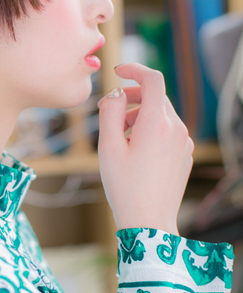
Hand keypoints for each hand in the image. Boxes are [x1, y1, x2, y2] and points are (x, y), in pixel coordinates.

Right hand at [97, 64, 193, 234]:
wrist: (148, 222)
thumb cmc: (124, 186)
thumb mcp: (107, 146)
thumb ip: (110, 112)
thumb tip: (116, 93)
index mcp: (157, 122)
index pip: (152, 79)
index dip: (134, 70)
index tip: (118, 72)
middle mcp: (176, 128)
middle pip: (157, 98)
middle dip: (133, 98)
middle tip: (110, 113)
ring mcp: (184, 143)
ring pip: (162, 116)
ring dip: (141, 116)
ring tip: (120, 137)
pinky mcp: (185, 156)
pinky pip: (169, 133)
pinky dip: (152, 131)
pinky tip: (136, 152)